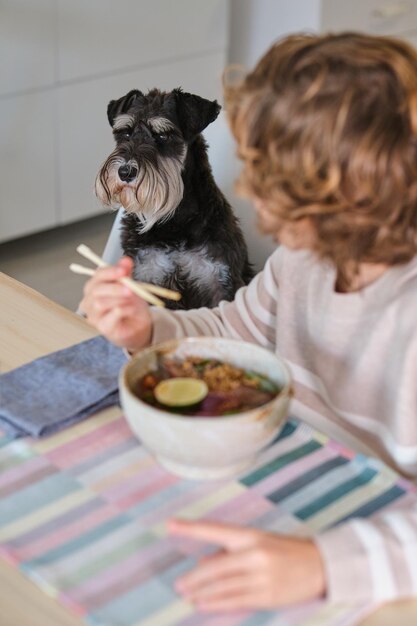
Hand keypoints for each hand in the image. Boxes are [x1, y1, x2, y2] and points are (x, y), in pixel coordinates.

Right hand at [79, 256, 152, 351]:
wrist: (138, 325)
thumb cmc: (130, 305)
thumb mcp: (130, 285)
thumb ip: (126, 273)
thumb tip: (126, 260)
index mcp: (94, 287)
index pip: (97, 276)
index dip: (110, 272)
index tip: (123, 271)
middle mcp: (90, 301)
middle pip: (96, 290)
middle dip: (114, 287)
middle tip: (130, 288)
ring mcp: (94, 315)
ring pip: (100, 303)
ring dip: (119, 299)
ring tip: (132, 300)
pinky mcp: (102, 328)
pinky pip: (109, 317)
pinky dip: (122, 311)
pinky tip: (131, 309)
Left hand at [168, 518, 325, 611]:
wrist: (320, 566)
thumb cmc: (284, 550)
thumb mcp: (257, 542)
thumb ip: (230, 552)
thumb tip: (204, 562)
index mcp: (251, 536)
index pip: (215, 530)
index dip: (191, 529)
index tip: (170, 525)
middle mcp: (255, 554)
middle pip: (216, 567)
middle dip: (194, 577)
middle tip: (178, 584)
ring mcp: (261, 577)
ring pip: (224, 587)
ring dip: (202, 592)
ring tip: (187, 595)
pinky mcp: (267, 596)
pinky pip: (236, 601)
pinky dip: (217, 604)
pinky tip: (204, 604)